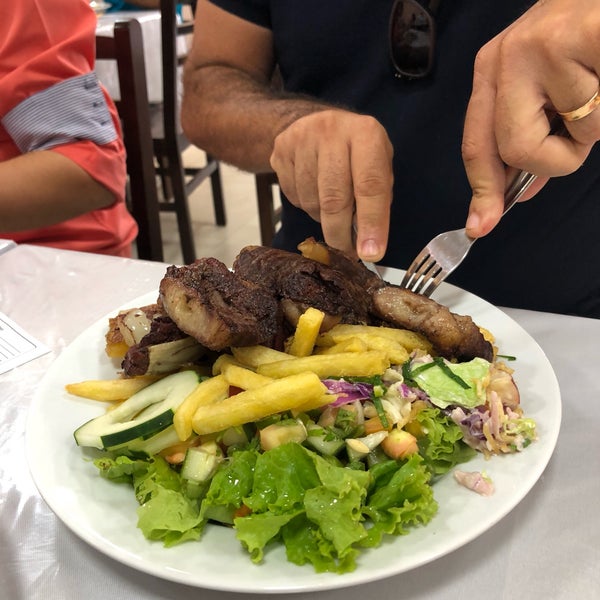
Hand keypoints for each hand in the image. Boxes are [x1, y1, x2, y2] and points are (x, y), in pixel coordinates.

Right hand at [270, 109, 392, 261]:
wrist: (312, 121)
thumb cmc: (354, 152)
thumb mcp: (377, 165)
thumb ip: (376, 199)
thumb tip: (368, 245)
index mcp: (366, 133)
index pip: (370, 185)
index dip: (371, 223)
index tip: (371, 254)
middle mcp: (332, 131)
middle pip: (334, 198)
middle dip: (340, 234)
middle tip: (346, 254)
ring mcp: (301, 139)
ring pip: (311, 202)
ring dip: (322, 218)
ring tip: (331, 207)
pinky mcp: (280, 150)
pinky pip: (293, 197)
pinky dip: (306, 206)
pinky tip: (313, 191)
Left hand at [462, 0, 599, 237]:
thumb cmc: (588, 49)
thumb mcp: (549, 95)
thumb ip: (532, 140)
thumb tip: (521, 191)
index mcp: (492, 72)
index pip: (476, 145)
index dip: (482, 190)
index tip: (480, 226)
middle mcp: (503, 58)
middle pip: (511, 150)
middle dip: (554, 161)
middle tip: (577, 139)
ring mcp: (536, 46)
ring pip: (564, 137)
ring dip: (590, 132)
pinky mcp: (574, 39)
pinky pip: (592, 119)